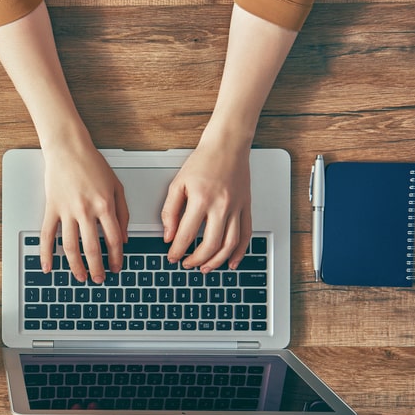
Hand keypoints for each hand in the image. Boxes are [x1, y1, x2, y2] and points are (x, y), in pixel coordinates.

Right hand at [41, 132, 128, 282]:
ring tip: (80, 277)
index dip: (117, 257)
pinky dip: (45, 254)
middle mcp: (86, 210)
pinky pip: (47, 235)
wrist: (68, 148)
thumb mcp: (116, 186)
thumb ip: (123, 213)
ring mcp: (67, 211)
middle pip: (92, 248)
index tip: (117, 267)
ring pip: (70, 246)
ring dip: (76, 266)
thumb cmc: (92, 164)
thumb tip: (125, 238)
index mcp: (105, 205)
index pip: (114, 239)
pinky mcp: (51, 209)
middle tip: (100, 279)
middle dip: (97, 268)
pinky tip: (48, 267)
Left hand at [161, 135, 251, 272]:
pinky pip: (246, 234)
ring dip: (217, 261)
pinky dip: (240, 252)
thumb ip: (170, 211)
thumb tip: (168, 234)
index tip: (172, 257)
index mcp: (201, 199)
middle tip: (187, 264)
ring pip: (230, 244)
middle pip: (211, 244)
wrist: (228, 146)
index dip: (177, 250)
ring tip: (205, 268)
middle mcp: (221, 206)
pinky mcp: (246, 208)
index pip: (187, 234)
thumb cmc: (202, 162)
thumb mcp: (178, 184)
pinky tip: (231, 262)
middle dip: (197, 260)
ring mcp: (237, 208)